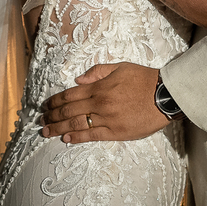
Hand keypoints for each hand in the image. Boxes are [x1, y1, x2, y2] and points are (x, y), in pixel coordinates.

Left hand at [40, 61, 168, 142]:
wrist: (165, 95)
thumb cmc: (144, 79)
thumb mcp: (120, 67)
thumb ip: (97, 71)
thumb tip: (78, 78)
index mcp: (99, 87)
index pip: (70, 95)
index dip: (55, 101)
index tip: (45, 106)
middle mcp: (99, 103)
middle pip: (69, 111)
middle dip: (52, 116)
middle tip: (41, 121)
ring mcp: (107, 119)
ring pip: (77, 124)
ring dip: (59, 128)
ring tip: (47, 132)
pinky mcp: (116, 132)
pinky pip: (92, 136)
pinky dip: (77, 137)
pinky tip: (66, 139)